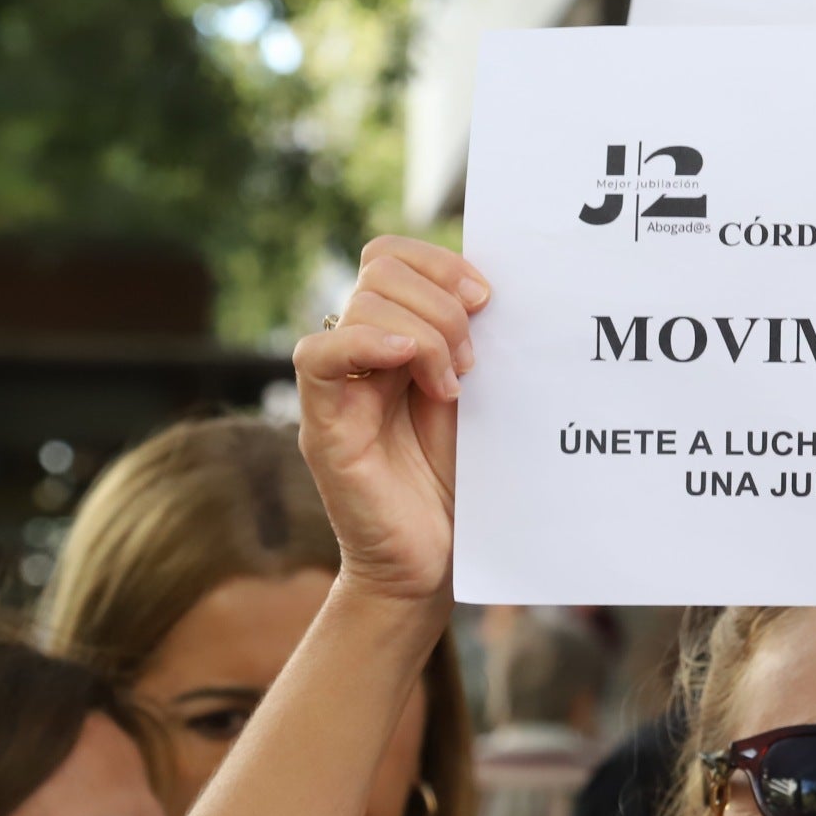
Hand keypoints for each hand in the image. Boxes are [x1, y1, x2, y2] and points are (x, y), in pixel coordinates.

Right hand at [289, 236, 488, 606]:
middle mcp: (362, 354)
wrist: (437, 561)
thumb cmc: (464, 482)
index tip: (489, 299)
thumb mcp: (482, 395)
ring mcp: (338, 387)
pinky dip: (369, 343)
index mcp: (398, 337)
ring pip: (362, 303)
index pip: (393, 255)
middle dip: (442, 299)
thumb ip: (477, 342)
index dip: (441, 262)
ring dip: (426, 332)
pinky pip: (317, 356)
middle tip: (473, 358)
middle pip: (380, 268)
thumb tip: (498, 286)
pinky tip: (412, 364)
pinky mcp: (324, 425)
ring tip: (453, 384)